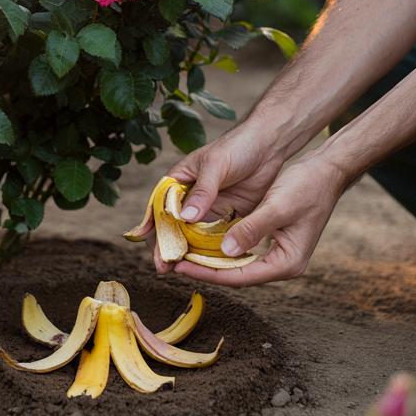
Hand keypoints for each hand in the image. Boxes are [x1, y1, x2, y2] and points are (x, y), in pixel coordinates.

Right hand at [150, 120, 287, 272]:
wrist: (269, 145)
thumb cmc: (237, 146)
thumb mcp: (216, 165)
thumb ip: (202, 192)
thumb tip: (184, 218)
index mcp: (179, 180)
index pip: (159, 205)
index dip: (151, 225)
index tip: (146, 243)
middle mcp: (191, 197)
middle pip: (172, 225)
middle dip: (167, 245)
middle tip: (164, 266)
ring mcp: (209, 209)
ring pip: (192, 235)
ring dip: (186, 252)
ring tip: (180, 270)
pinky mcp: (228, 216)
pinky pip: (215, 237)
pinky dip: (209, 251)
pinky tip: (206, 265)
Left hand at [167, 155, 348, 285]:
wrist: (327, 171)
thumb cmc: (307, 187)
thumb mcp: (277, 206)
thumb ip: (252, 230)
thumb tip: (226, 251)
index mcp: (287, 263)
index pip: (240, 277)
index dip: (209, 273)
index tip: (182, 266)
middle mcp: (282, 264)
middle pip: (237, 274)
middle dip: (206, 269)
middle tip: (175, 262)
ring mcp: (277, 254)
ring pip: (237, 263)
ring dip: (212, 258)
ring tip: (183, 253)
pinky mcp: (272, 241)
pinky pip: (242, 249)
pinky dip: (222, 246)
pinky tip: (202, 239)